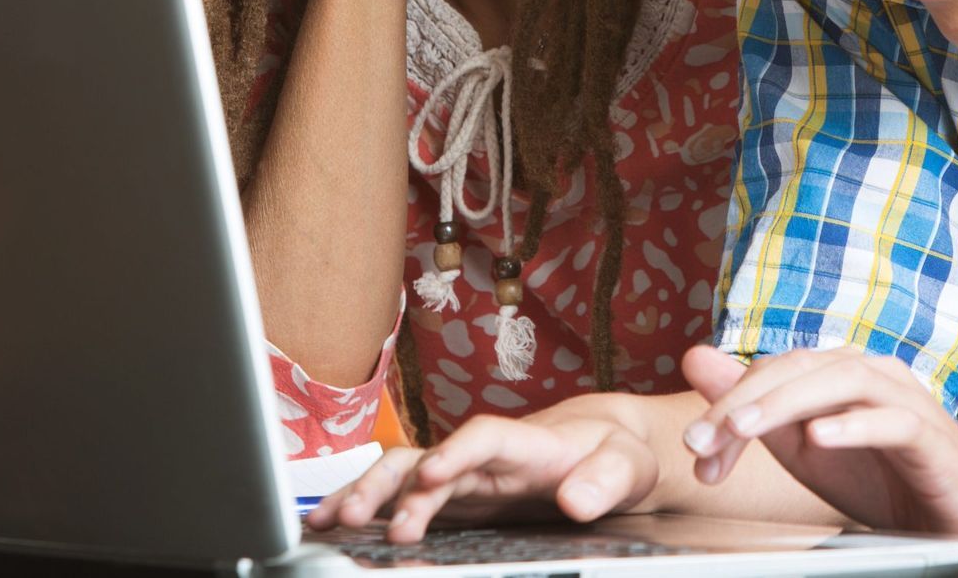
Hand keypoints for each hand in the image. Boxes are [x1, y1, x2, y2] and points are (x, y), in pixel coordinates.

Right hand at [305, 405, 660, 542]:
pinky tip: (331, 519)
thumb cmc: (615, 452)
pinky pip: (403, 496)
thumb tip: (577, 501)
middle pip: (428, 457)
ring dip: (367, 493)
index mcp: (528, 444)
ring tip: (330, 520)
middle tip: (360, 516)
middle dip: (391, 484)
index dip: (456, 453)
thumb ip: (606, 481)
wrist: (606, 445)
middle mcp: (486, 456)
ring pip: (404, 474)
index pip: (486, 438)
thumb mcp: (628, 465)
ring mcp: (466, 476)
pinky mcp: (457, 497)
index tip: (431, 475)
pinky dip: (367, 504)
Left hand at [679, 345, 957, 545]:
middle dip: (743, 403)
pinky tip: (822, 437)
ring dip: (787, 402)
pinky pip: (893, 421)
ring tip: (745, 428)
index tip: (696, 450)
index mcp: (837, 372)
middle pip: (799, 367)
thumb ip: (757, 413)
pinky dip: (854, 426)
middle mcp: (870, 372)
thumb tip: (696, 361)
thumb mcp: (807, 452)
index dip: (728, 405)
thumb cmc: (888, 479)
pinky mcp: (931, 434)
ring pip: (842, 381)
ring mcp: (904, 397)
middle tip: (701, 440)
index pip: (772, 371)